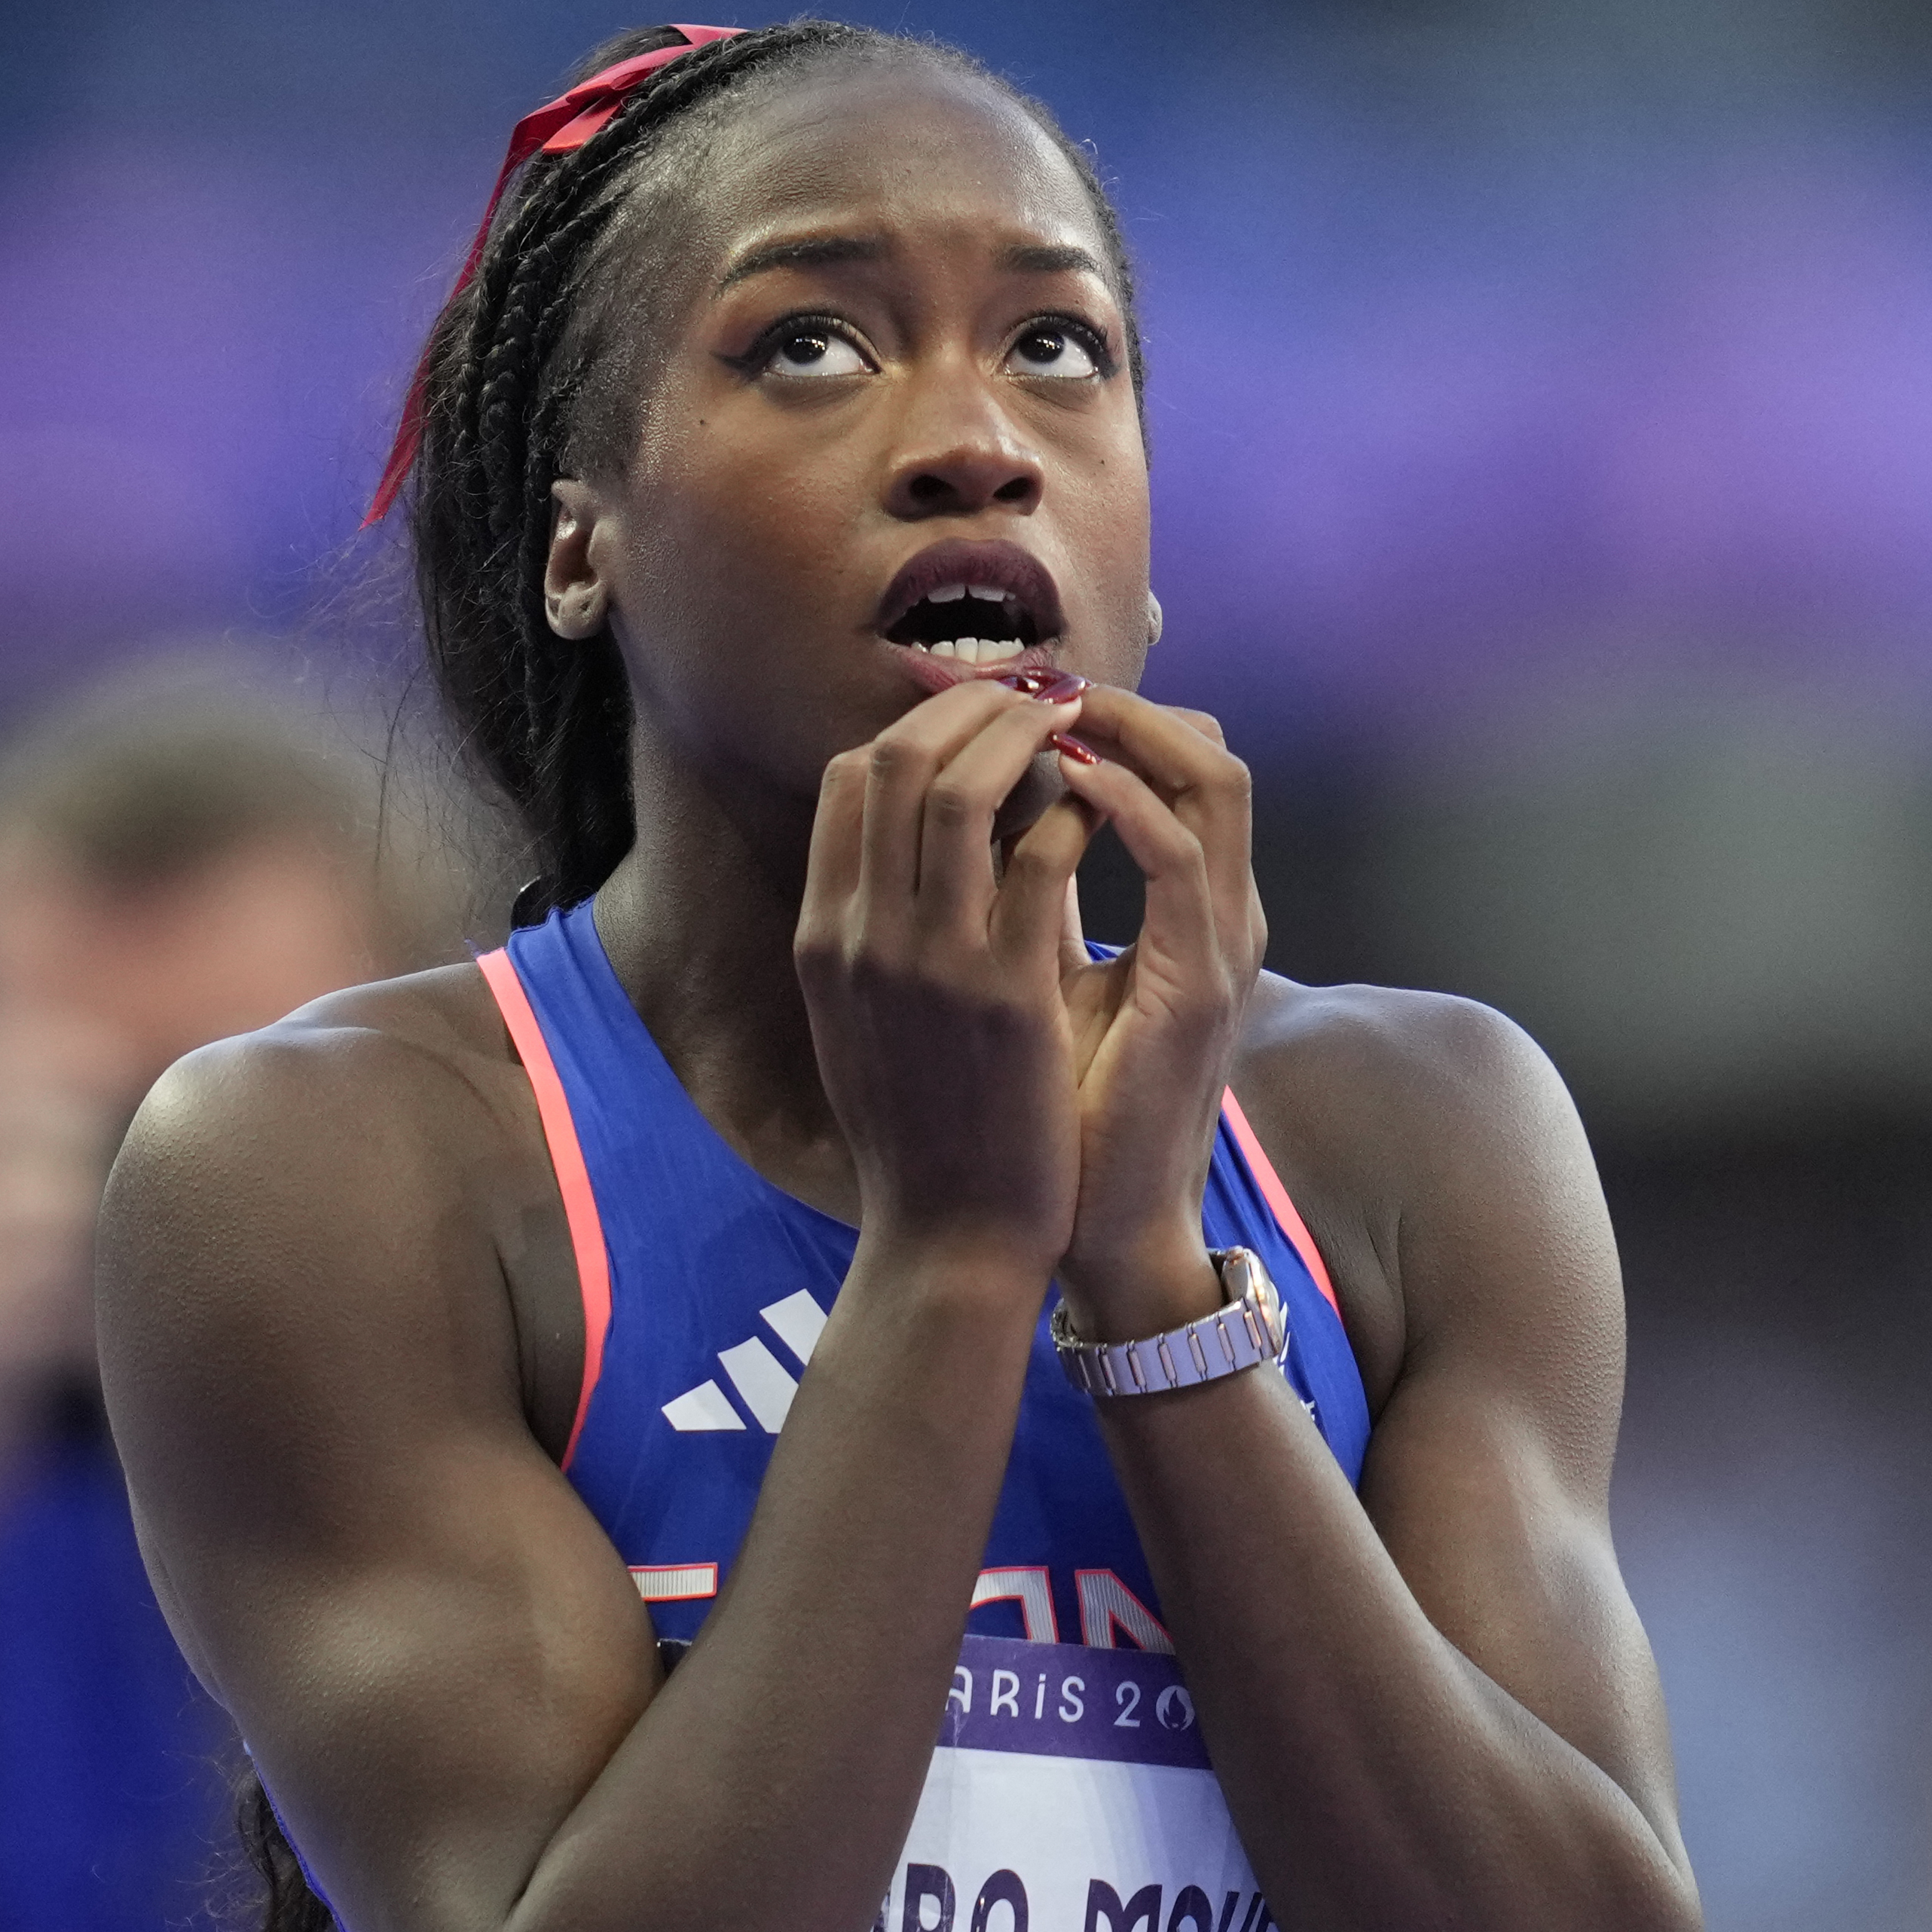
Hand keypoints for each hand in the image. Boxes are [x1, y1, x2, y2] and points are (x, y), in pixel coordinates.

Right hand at [798, 680, 1100, 1273]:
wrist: (949, 1235)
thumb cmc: (918, 1129)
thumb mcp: (858, 1018)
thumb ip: (869, 928)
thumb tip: (909, 842)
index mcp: (822, 936)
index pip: (849, 779)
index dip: (917, 725)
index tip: (979, 716)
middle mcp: (860, 933)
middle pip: (897, 758)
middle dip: (973, 707)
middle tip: (1038, 697)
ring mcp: (928, 959)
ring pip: (966, 787)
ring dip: (1027, 737)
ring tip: (1077, 728)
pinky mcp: (1004, 992)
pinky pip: (1044, 855)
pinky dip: (1078, 809)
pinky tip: (1109, 806)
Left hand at [1044, 691, 1266, 1334]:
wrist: (1091, 1223)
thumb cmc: (1062, 1108)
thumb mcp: (1037, 976)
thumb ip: (1029, 893)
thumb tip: (967, 818)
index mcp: (1189, 912)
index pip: (1178, 766)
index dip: (1110, 715)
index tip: (1020, 692)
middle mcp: (1218, 915)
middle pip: (1209, 750)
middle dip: (1121, 701)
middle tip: (1035, 678)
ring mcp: (1221, 946)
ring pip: (1215, 778)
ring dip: (1131, 727)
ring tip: (1050, 705)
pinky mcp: (1201, 986)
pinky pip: (1181, 858)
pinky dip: (1125, 803)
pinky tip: (1063, 781)